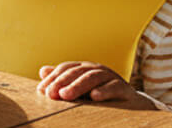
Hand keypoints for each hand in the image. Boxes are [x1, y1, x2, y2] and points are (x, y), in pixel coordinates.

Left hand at [36, 62, 150, 106]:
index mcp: (84, 68)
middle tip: (51, 94)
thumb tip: (42, 70)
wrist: (129, 103)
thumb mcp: (79, 88)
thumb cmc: (100, 93)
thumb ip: (62, 80)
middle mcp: (96, 69)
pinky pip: (113, 87)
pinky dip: (104, 91)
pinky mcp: (123, 87)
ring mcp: (110, 76)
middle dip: (62, 82)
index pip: (66, 68)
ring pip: (92, 77)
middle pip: (76, 72)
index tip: (42, 90)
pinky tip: (94, 97)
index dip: (53, 78)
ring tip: (66, 95)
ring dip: (77, 86)